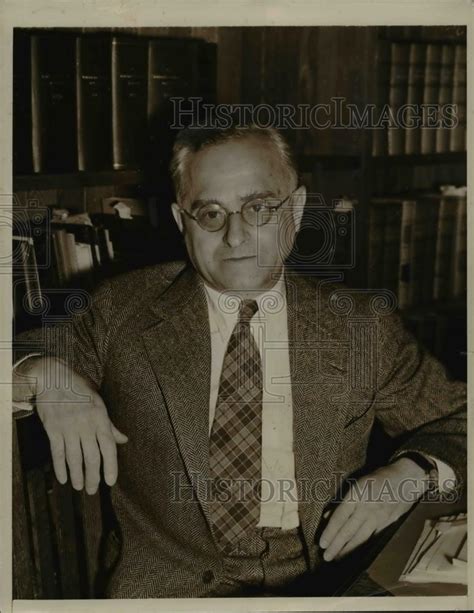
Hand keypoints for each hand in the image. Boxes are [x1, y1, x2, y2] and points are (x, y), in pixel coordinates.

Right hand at [14, 356, 127, 493]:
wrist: (53, 378)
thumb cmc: (79, 389)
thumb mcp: (99, 403)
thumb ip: (110, 425)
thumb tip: (123, 440)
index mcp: (100, 418)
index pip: (109, 447)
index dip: (111, 466)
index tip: (110, 482)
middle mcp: (85, 425)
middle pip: (92, 457)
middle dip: (94, 477)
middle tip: (93, 490)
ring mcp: (68, 428)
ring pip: (74, 458)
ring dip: (78, 475)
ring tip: (80, 487)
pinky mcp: (53, 429)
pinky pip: (57, 453)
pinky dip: (60, 467)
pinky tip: (63, 478)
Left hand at [319, 458, 430, 561]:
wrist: (407, 478)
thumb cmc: (378, 477)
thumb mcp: (358, 482)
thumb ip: (343, 500)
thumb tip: (328, 516)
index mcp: (357, 495)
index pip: (340, 517)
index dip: (330, 532)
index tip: (321, 543)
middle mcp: (367, 508)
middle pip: (348, 530)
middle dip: (336, 545)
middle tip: (326, 557)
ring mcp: (378, 517)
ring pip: (360, 537)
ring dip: (347, 549)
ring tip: (337, 557)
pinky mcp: (388, 523)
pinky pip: (372, 537)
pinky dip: (362, 545)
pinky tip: (355, 552)